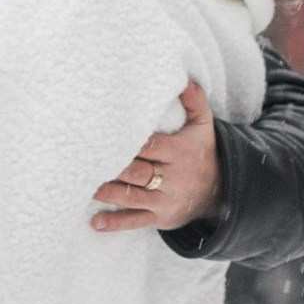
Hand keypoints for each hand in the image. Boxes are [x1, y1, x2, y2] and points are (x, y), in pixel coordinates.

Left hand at [92, 82, 220, 233]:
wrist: (221, 192)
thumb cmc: (202, 152)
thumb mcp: (203, 125)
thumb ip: (195, 101)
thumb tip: (185, 80)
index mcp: (180, 152)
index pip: (150, 146)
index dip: (127, 142)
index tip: (104, 136)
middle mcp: (173, 177)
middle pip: (138, 172)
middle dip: (113, 167)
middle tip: (84, 160)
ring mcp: (165, 200)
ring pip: (132, 196)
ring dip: (107, 192)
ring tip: (82, 186)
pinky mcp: (160, 218)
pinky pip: (135, 221)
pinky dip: (115, 223)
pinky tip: (95, 222)